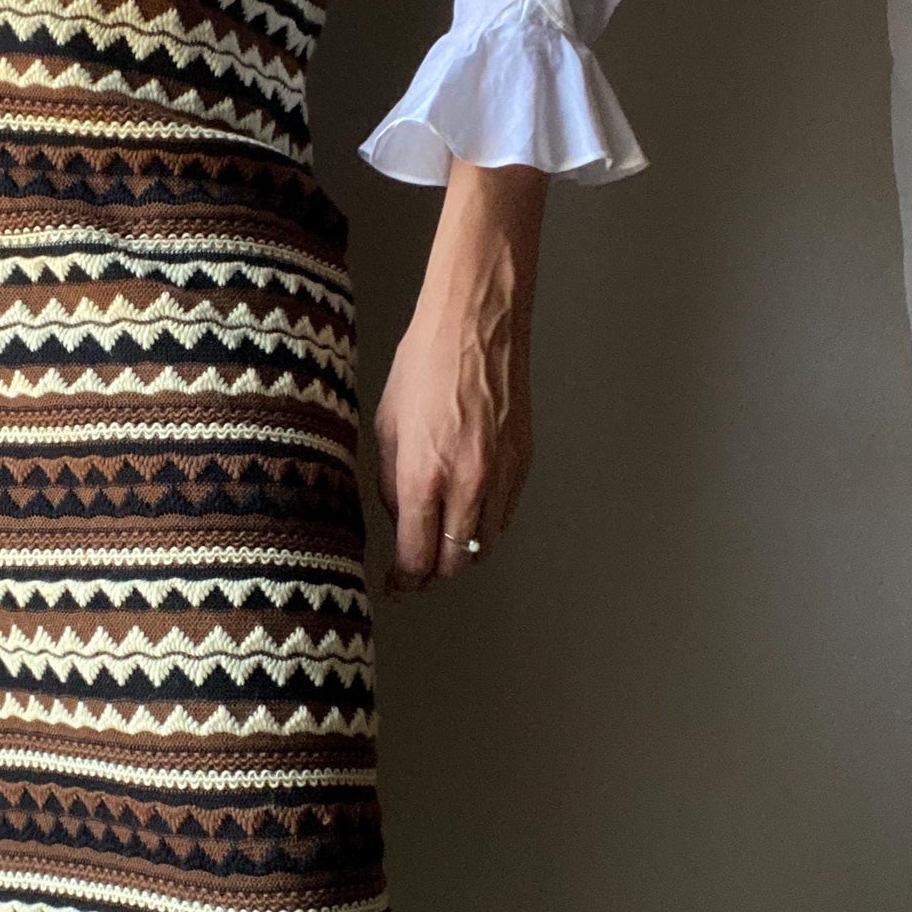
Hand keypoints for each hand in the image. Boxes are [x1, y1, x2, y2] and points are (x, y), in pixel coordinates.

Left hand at [374, 159, 545, 589]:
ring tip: (438, 543)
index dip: (404, 581)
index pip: (417, 558)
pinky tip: (467, 510)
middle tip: (415, 574)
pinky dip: (485, 523)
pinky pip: (504, 513)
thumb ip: (392, 482)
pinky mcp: (524, 462)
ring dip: (460, 552)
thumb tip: (400, 519)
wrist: (477, 324)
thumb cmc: (426, 363)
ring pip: (484, 543)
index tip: (396, 586)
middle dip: (431, 574)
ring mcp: (502, 476)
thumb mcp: (387, 427)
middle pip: (454, 562)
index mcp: (425, 478)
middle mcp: (468, 485)